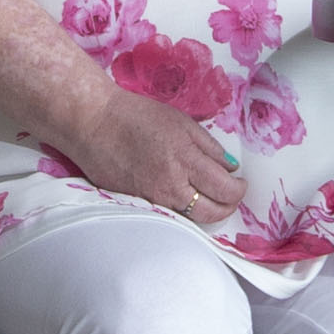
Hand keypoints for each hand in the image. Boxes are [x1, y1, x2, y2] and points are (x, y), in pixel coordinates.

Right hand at [70, 88, 245, 227]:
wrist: (93, 123)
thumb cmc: (136, 116)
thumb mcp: (181, 122)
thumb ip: (209, 146)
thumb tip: (230, 168)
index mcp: (185, 159)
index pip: (224, 189)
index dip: (239, 190)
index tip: (240, 183)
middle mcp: (170, 185)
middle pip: (212, 212)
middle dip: (228, 206)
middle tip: (231, 195)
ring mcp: (152, 199)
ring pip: (191, 217)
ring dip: (206, 209)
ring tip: (209, 195)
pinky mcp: (137, 204)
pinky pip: (169, 214)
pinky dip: (182, 208)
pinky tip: (183, 196)